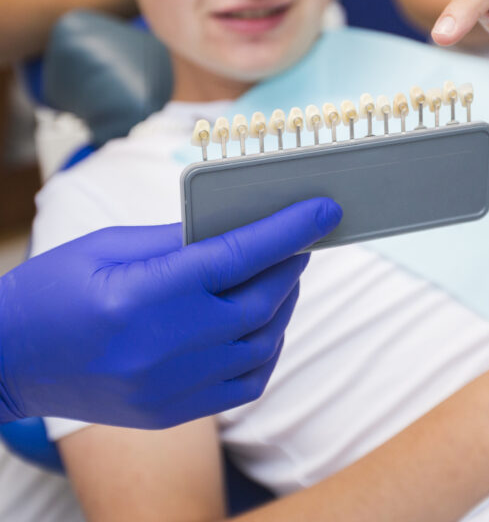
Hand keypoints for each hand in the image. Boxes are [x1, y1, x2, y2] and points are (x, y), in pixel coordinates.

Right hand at [0, 197, 341, 427]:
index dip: (288, 228)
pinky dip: (266, 347)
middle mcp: (164, 346)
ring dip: (283, 305)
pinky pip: (244, 382)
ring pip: (261, 343)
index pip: (238, 256)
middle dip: (290, 263)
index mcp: (145, 294)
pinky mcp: (171, 411)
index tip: (324, 209)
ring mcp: (170, 386)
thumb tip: (235, 228)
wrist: (8, 362)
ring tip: (283, 274)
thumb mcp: (107, 245)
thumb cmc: (51, 292)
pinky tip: (262, 322)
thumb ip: (177, 239)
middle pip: (259, 302)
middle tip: (303, 238)